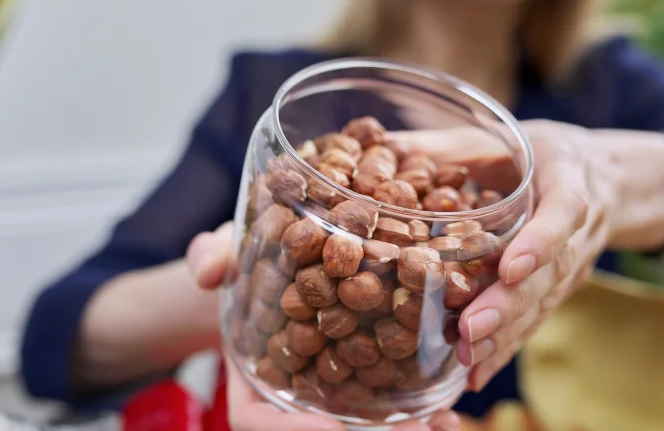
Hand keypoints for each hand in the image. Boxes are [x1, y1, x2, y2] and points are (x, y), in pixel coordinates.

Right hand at [186, 223, 461, 430]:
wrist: (279, 261)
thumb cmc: (248, 256)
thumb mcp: (227, 250)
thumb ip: (211, 255)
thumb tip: (212, 271)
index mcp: (251, 379)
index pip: (254, 423)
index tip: (328, 429)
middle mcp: (292, 399)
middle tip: (411, 430)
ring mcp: (330, 398)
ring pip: (360, 430)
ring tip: (442, 425)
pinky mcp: (365, 383)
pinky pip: (389, 414)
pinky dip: (420, 420)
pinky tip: (451, 416)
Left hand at [389, 120, 620, 391]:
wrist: (612, 180)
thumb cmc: (546, 152)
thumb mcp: (506, 137)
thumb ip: (451, 147)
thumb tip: (384, 146)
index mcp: (570, 182)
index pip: (563, 212)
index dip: (540, 242)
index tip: (510, 267)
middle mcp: (579, 231)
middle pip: (548, 274)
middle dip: (508, 305)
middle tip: (470, 330)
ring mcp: (574, 266)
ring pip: (541, 304)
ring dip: (504, 335)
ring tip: (467, 358)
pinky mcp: (561, 291)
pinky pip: (535, 321)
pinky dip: (507, 348)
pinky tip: (476, 373)